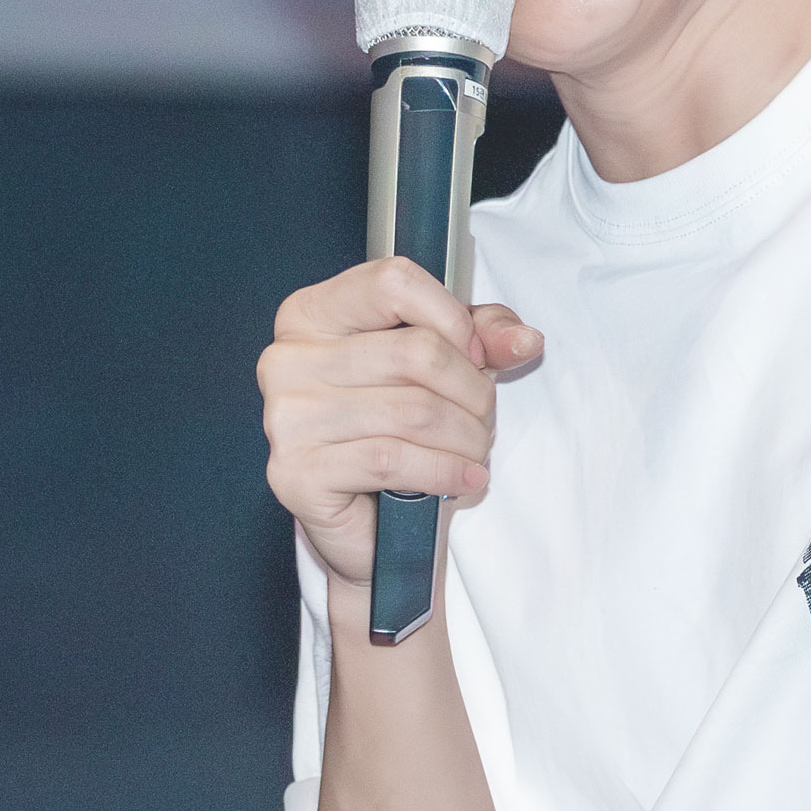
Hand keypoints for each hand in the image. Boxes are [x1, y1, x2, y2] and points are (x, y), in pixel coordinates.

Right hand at [256, 259, 542, 589]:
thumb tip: (524, 339)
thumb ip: (481, 337)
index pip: (393, 282)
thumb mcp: (442, 367)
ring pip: (413, 410)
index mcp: (312, 315)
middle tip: (483, 419)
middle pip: (415, 352)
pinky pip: (393, 460)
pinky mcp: (295, 472)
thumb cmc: (398, 433)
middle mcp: (287, 358)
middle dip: (472, 391)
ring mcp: (286, 417)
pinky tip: (465, 479)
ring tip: (475, 452)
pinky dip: (445, 471)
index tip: (476, 357)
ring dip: (466, 437)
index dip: (453, 320)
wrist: (367, 527)